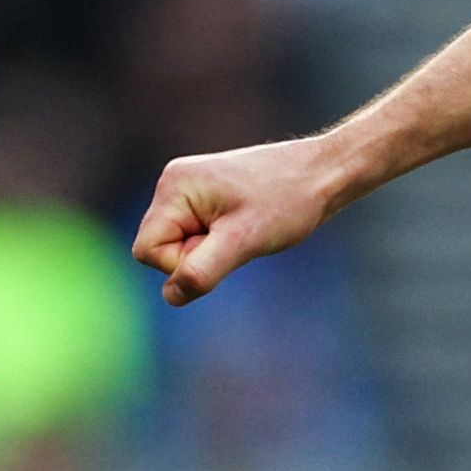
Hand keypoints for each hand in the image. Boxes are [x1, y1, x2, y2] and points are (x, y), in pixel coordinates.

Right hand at [131, 134, 347, 305]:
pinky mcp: (204, 197)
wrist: (324, 173)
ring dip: (212, 249)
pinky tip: (246, 225)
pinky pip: (197, 236)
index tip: (224, 246)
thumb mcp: (244, 241)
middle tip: (241, 236)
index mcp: (174, 188)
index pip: (146, 251)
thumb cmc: (288, 202)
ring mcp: (187, 189)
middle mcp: (172, 184)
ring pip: (179, 244)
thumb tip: (170, 297)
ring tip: (247, 228)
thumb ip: (202, 270)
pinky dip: (220, 241)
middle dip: (197, 255)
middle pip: (159, 248)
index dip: (182, 263)